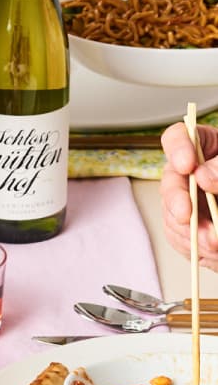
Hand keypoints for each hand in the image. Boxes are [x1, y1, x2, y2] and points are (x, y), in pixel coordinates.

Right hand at [160, 121, 217, 266]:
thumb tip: (202, 175)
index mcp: (207, 148)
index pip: (179, 137)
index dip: (177, 148)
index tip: (187, 165)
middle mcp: (192, 173)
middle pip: (171, 180)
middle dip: (177, 201)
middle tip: (186, 215)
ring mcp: (188, 199)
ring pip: (173, 212)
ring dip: (191, 230)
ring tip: (214, 242)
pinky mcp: (188, 225)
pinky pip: (179, 235)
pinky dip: (193, 245)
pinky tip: (210, 248)